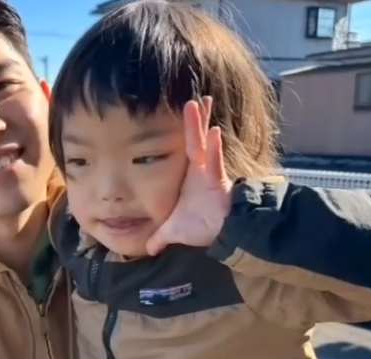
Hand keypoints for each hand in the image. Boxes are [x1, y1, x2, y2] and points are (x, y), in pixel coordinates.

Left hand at [145, 97, 232, 254]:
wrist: (223, 238)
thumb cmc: (202, 229)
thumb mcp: (174, 232)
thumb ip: (160, 237)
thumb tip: (148, 248)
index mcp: (189, 177)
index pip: (183, 150)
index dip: (184, 133)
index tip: (182, 113)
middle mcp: (200, 171)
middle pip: (194, 140)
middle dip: (194, 120)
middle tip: (191, 98)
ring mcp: (210, 173)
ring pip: (204, 144)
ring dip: (201, 124)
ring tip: (201, 101)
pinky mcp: (219, 180)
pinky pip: (215, 160)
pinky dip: (213, 147)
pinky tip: (213, 131)